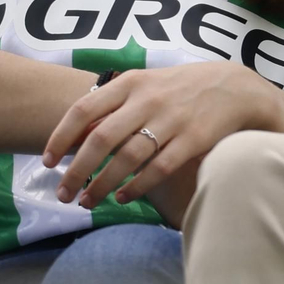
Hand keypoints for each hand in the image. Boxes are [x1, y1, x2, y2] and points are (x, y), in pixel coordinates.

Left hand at [42, 62, 278, 212]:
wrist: (235, 88)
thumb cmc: (180, 89)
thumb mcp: (145, 85)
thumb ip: (112, 106)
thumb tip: (72, 137)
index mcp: (132, 82)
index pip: (84, 110)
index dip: (61, 138)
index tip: (48, 163)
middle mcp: (148, 99)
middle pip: (101, 138)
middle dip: (77, 170)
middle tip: (63, 194)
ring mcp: (172, 119)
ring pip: (127, 158)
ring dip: (102, 185)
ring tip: (87, 201)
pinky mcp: (193, 140)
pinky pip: (157, 169)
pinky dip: (136, 187)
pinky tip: (123, 198)